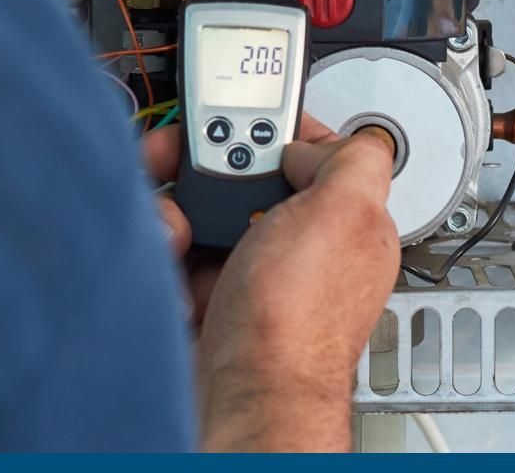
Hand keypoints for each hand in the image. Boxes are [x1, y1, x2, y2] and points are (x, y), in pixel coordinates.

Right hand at [142, 116, 399, 451]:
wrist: (242, 391)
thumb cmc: (297, 320)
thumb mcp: (347, 213)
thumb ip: (352, 157)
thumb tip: (312, 140)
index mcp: (340, 218)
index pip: (302, 148)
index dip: (266, 128)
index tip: (237, 123)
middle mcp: (295, 241)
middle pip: (240, 170)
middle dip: (205, 166)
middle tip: (189, 169)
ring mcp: (248, 266)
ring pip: (198, 202)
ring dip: (175, 206)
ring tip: (179, 229)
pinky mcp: (204, 288)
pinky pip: (172, 243)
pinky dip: (162, 242)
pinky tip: (171, 257)